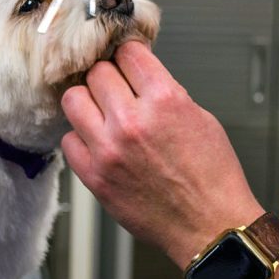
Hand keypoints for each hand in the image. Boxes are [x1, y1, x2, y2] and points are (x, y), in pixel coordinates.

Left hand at [61, 41, 263, 266]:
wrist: (210, 226)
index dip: (129, 54)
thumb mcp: (200, 117)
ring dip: (88, 102)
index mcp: (165, 101)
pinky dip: (80, 138)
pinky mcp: (94, 176)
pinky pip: (68, 141)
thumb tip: (137, 74)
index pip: (128, 53)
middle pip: (97, 72)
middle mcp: (133, 121)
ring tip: (101, 112)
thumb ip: (164, 91)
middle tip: (116, 89)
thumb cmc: (211, 177)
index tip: (127, 61)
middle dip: (109, 77)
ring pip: (73, 100)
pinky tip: (97, 142)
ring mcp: (109, 150)